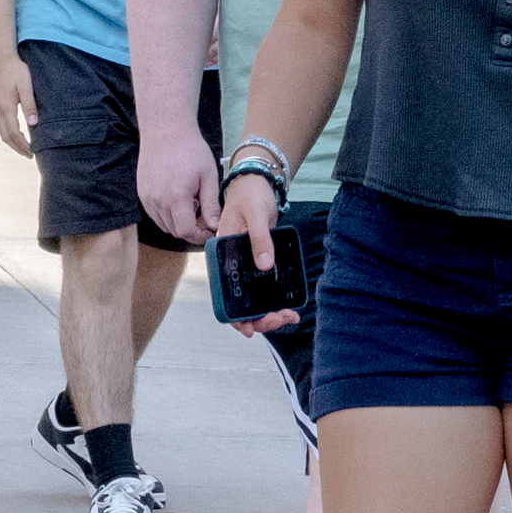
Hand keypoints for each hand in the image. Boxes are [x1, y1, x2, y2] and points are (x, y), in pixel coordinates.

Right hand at [0, 56, 35, 155]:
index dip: (23, 144)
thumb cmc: (16, 70)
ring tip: (24, 148)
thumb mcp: (26, 86)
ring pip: (2, 131)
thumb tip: (33, 124)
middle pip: (5, 136)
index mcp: (6, 107)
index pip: (14, 132)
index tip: (32, 152)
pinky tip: (17, 134)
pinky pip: (1, 124)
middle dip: (17, 147)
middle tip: (29, 155)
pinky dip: (9, 134)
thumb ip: (29, 105)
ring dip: (12, 142)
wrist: (2, 58)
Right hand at [139, 132, 221, 246]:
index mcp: (176, 197)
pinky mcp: (142, 194)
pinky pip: (155, 215)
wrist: (166, 130)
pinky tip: (178, 197)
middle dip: (191, 229)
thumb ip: (211, 204)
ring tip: (191, 203)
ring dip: (179, 222)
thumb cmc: (190, 150)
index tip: (210, 231)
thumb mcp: (208, 176)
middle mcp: (157, 201)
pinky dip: (167, 214)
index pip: (186, 232)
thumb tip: (214, 226)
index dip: (200, 236)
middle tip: (204, 215)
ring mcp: (147, 198)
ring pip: (164, 225)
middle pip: (174, 231)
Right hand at [213, 171, 296, 337]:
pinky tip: (289, 304)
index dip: (234, 316)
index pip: (222, 294)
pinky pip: (264, 288)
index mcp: (221, 257)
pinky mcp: (258, 262)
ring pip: (253, 299)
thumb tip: (265, 266)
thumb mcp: (255, 215)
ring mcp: (244, 266)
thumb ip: (260, 239)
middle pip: (240, 303)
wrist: (257, 183)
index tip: (250, 329)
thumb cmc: (250, 195)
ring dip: (269, 311)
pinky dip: (275, 299)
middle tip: (283, 317)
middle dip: (260, 317)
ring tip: (290, 314)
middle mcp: (231, 266)